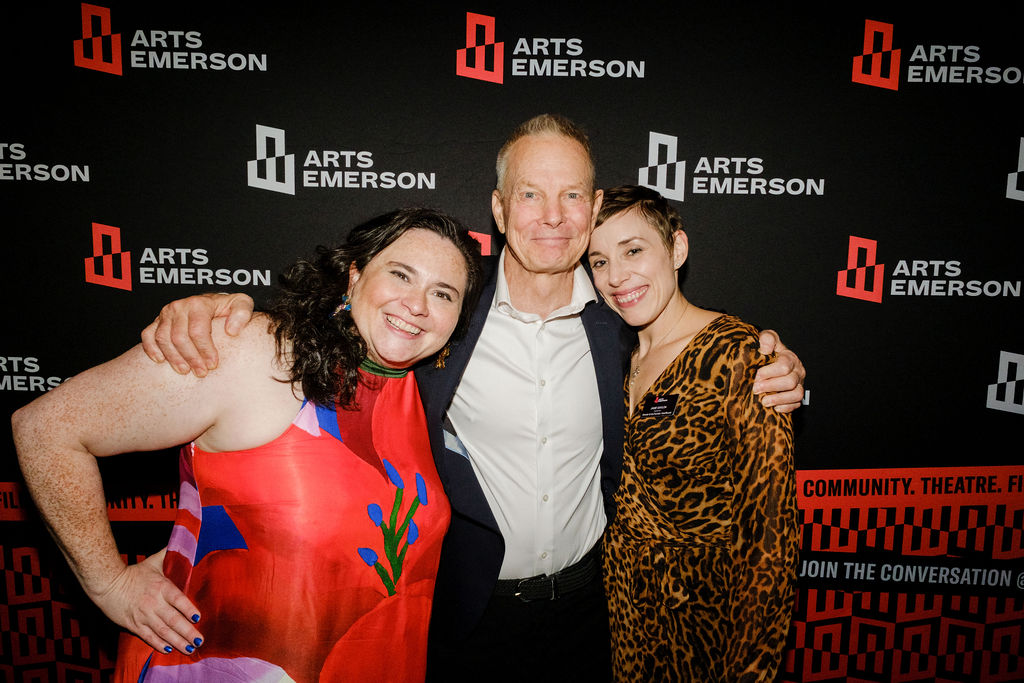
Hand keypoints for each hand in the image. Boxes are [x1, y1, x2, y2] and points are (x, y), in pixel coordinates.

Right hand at [89, 551, 203, 654]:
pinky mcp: (133, 624)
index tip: (199, 618)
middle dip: (188, 631)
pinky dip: (159, 644)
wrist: (107, 583)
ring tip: (190, 648)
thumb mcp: (153, 562)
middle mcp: (154, 603)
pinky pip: (148, 637)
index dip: (189, 610)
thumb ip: (169, 554)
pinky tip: (169, 649)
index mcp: (161, 587)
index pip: (179, 600)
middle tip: (200, 640)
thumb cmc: (132, 573)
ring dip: (177, 641)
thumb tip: (181, 541)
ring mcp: (144, 615)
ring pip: (163, 631)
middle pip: (174, 620)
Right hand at [141, 293, 254, 376]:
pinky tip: (161, 361)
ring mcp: (165, 314)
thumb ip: (242, 313)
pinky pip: (148, 335)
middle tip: (201, 372)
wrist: (212, 303)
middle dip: (191, 358)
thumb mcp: (242, 304)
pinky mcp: (157, 321)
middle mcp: (179, 307)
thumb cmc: (227, 307)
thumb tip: (232, 331)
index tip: (213, 364)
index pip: (198, 330)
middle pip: (179, 337)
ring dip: (173, 358)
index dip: (205, 349)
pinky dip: (151, 349)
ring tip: (185, 371)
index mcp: (198, 303)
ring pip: (163, 338)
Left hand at [753, 329, 805, 413]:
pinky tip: (773, 407)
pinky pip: (797, 404)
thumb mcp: (766, 339)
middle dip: (771, 386)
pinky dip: (785, 407)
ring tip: (764, 401)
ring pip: (797, 394)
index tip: (756, 376)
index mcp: (790, 357)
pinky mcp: (797, 396)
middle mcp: (797, 371)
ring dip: (779, 399)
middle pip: (790, 382)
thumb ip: (767, 338)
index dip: (769, 372)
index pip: (784, 366)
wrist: (768, 362)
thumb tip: (766, 348)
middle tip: (755, 389)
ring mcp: (799, 384)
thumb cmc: (766, 351)